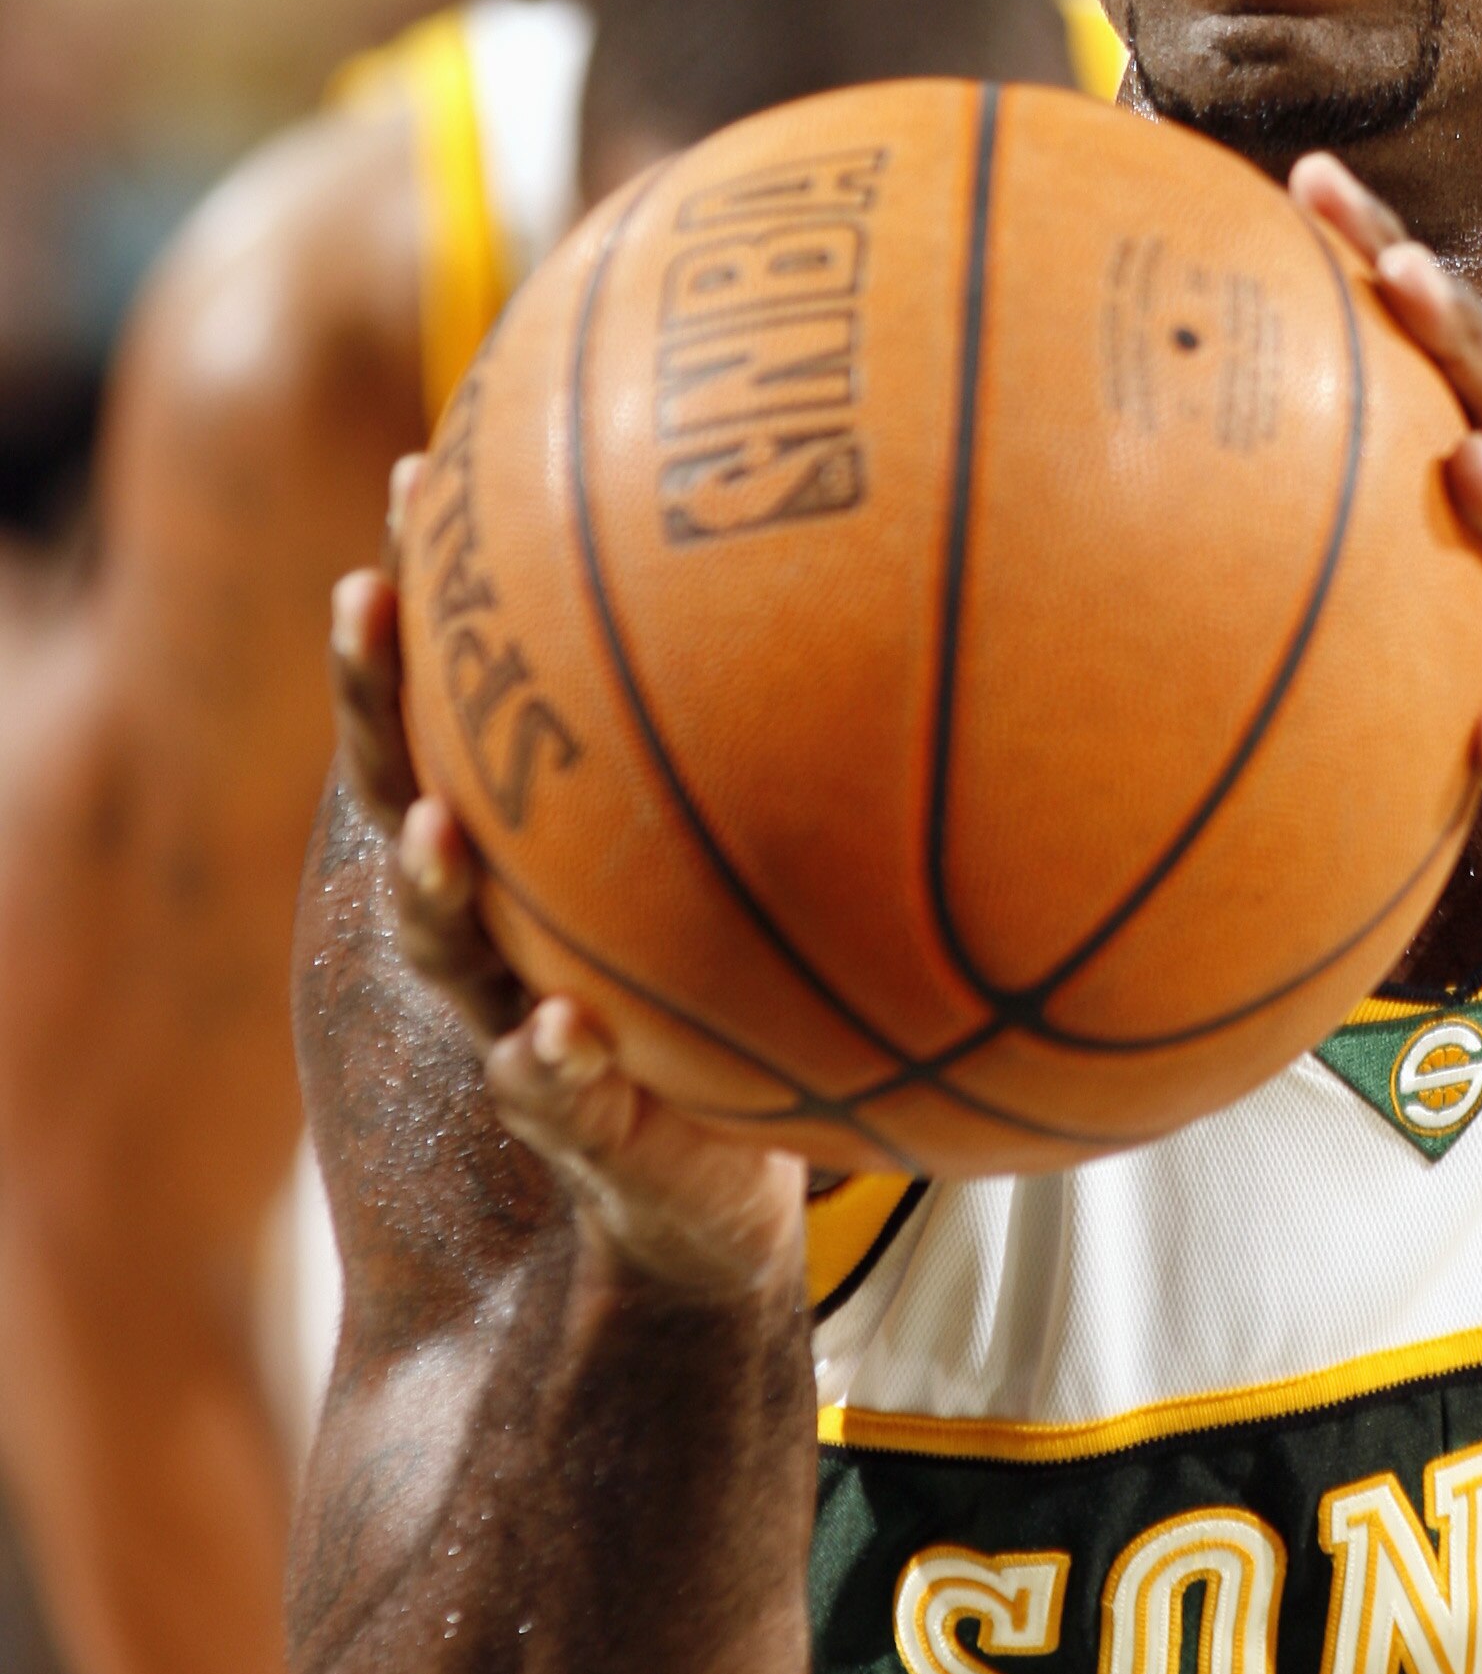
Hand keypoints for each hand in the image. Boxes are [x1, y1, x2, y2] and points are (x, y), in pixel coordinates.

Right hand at [330, 465, 806, 1306]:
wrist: (722, 1201)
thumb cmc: (757, 1000)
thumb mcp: (785, 869)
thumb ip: (807, 751)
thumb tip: (923, 560)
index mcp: (539, 846)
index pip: (458, 700)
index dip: (436, 596)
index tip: (422, 472)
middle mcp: (506, 919)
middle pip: (402, 787)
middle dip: (376, 697)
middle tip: (365, 598)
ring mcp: (523, 1018)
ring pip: (445, 944)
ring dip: (429, 884)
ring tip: (432, 829)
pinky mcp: (583, 1131)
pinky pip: (553, 1097)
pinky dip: (549, 1069)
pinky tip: (559, 1036)